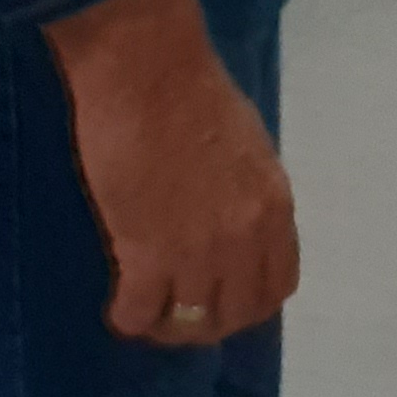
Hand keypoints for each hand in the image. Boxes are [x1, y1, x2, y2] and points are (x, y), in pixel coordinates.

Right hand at [43, 0, 297, 346]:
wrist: (147, 71)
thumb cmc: (192, 92)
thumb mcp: (248, 148)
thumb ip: (246, 195)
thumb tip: (232, 222)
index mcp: (275, 207)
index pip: (278, 285)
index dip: (248, 300)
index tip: (222, 295)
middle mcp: (246, 238)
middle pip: (237, 314)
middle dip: (208, 320)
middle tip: (178, 308)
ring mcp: (199, 252)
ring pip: (191, 323)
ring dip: (167, 324)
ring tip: (145, 308)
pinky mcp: (147, 254)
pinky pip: (141, 314)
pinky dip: (129, 317)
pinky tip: (119, 303)